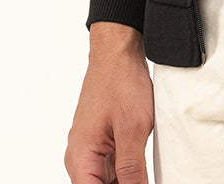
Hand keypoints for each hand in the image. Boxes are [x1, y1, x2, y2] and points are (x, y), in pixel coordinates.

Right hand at [65, 23, 153, 183]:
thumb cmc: (121, 82)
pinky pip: (110, 167)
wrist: (118, 52)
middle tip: (142, 176)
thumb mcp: (133, 129)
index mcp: (81, 157)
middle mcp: (80, 156)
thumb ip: (132, 169)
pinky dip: (126, 171)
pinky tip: (142, 168)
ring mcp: (90, 148)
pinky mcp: (101, 141)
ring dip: (125, 180)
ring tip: (143, 172)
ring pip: (105, 180)